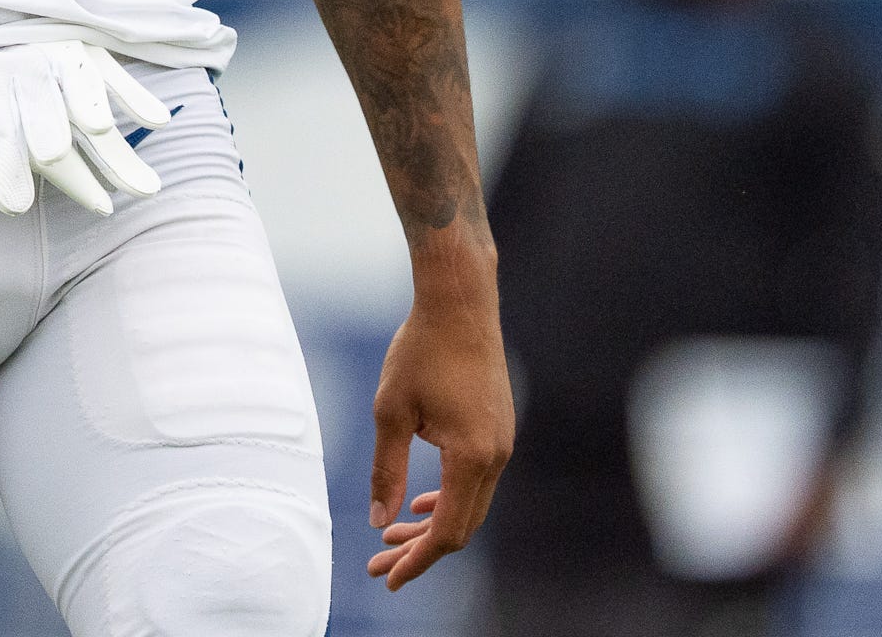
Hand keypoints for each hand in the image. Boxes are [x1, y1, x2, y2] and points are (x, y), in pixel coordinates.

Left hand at [366, 289, 514, 590]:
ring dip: (432, 523)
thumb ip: (386, 471)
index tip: (389, 577)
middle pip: (462, 525)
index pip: (448, 530)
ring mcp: (502, 442)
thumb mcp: (390, 413)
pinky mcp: (498, 429)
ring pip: (470, 503)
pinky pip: (476, 480)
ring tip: (392, 535)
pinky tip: (422, 502)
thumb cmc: (421, 350)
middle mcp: (496, 456)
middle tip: (380, 565)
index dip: (419, 559)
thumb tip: (379, 520)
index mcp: (471, 457)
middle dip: (420, 549)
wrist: (459, 303)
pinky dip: (448, 498)